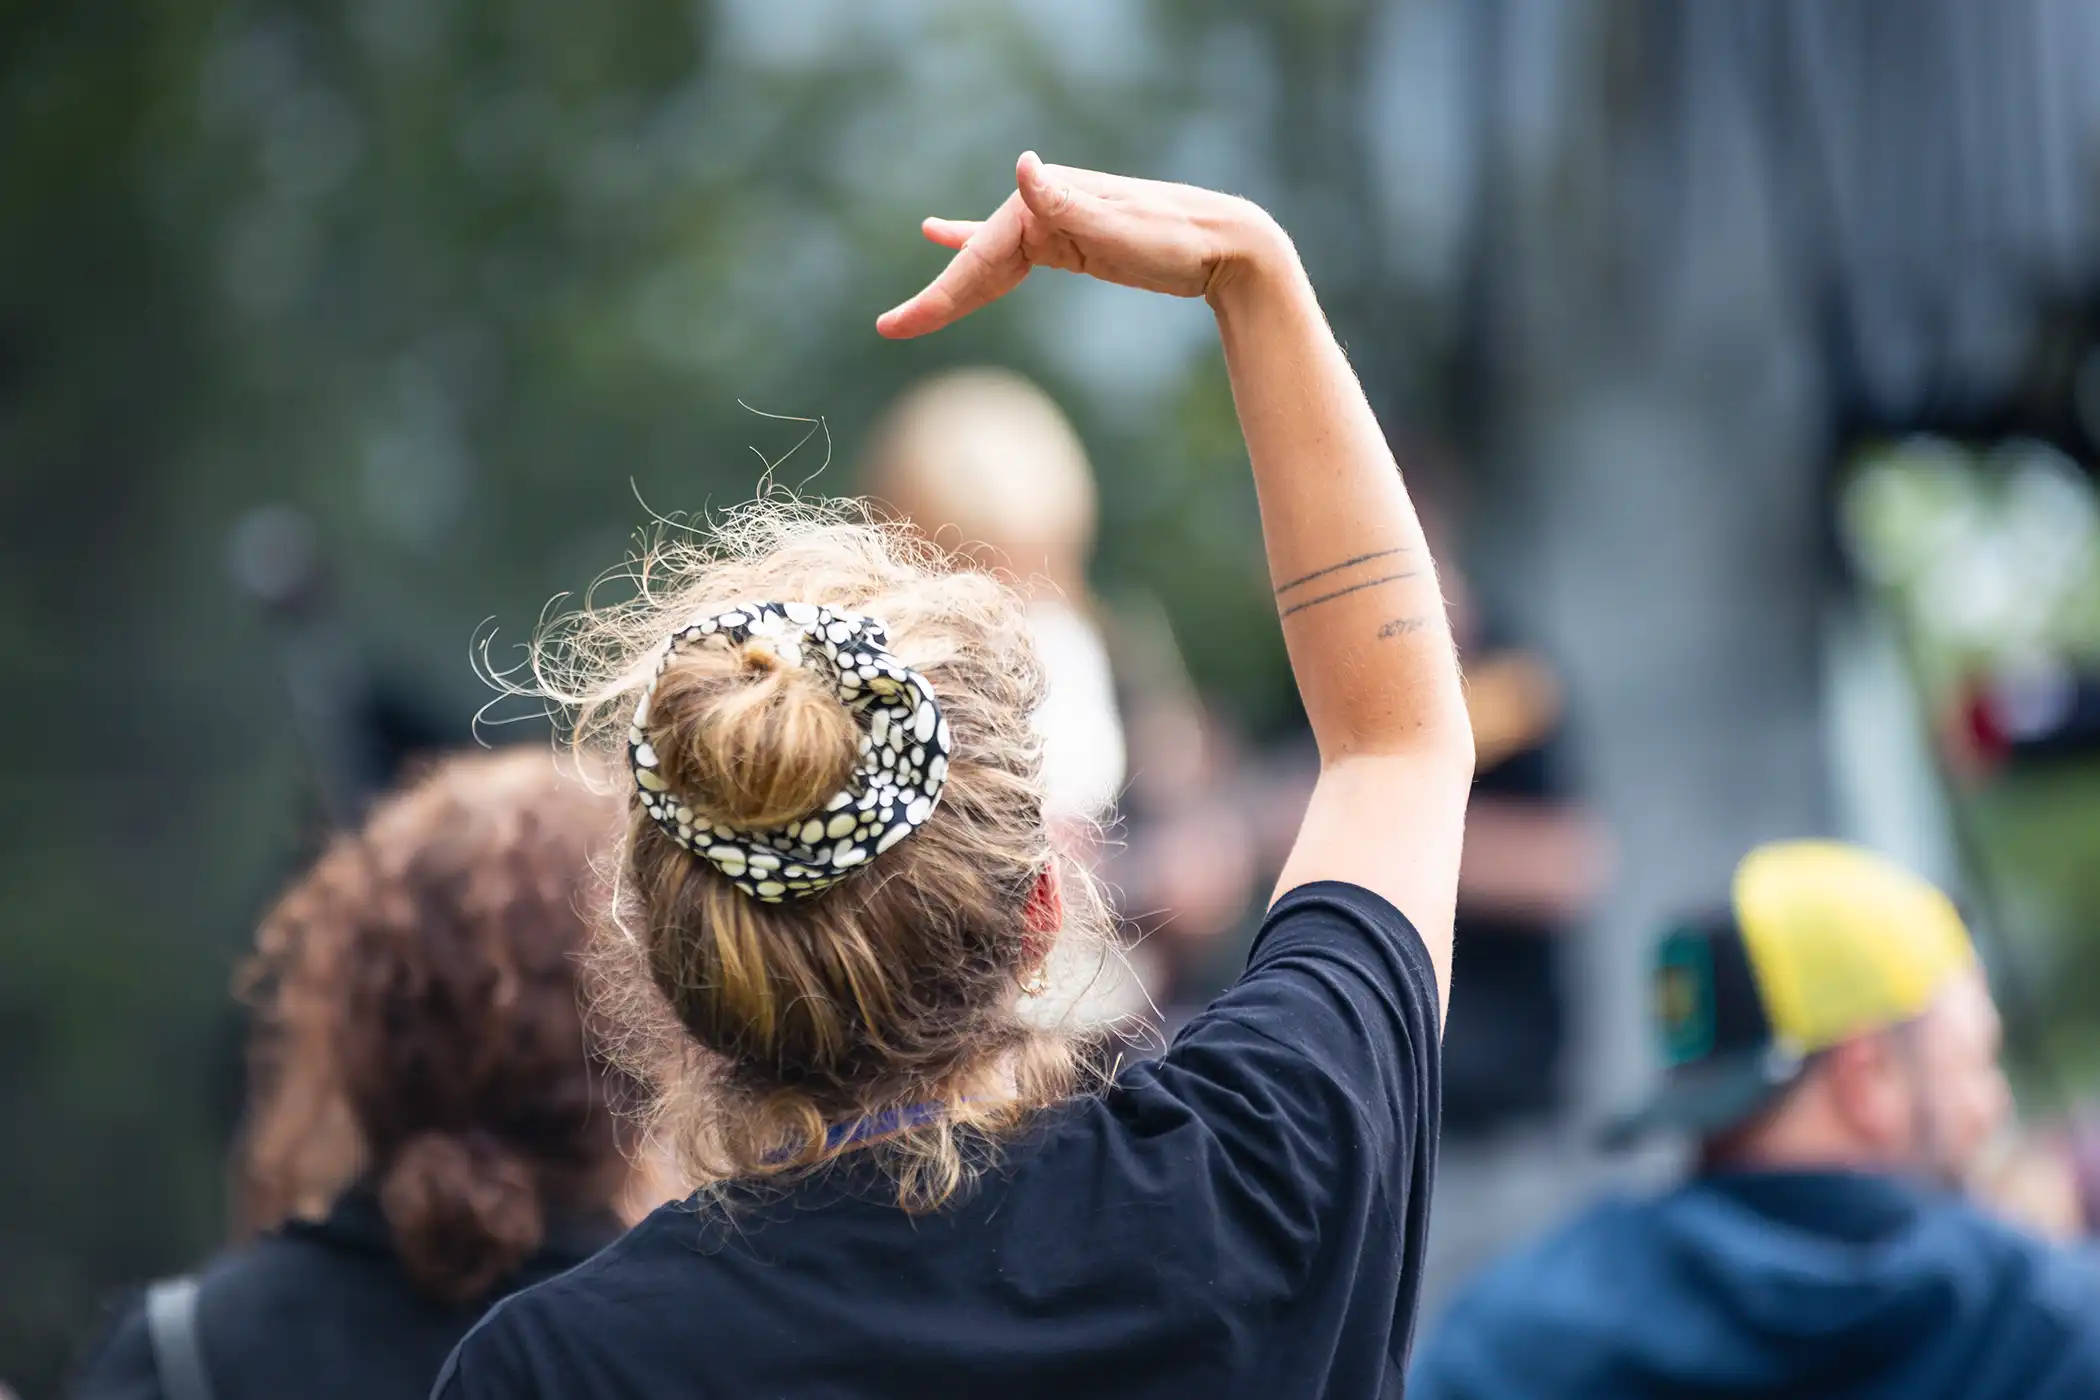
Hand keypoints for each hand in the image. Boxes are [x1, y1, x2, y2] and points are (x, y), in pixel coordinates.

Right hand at [876, 152, 1283, 338]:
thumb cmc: (1180, 239)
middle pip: (979, 259)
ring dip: (954, 280)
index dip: (941, 292)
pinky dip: (980, 253)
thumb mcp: (1122, 228)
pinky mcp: (1071, 242)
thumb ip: (1067, 203)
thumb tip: (1024, 167)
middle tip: (890, 328)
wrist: (1228, 244)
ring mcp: (1057, 224)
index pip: (982, 253)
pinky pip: (1013, 255)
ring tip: (912, 307)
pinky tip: (948, 236)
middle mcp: (1045, 206)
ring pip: (991, 259)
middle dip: (938, 296)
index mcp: (1048, 203)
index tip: (899, 325)